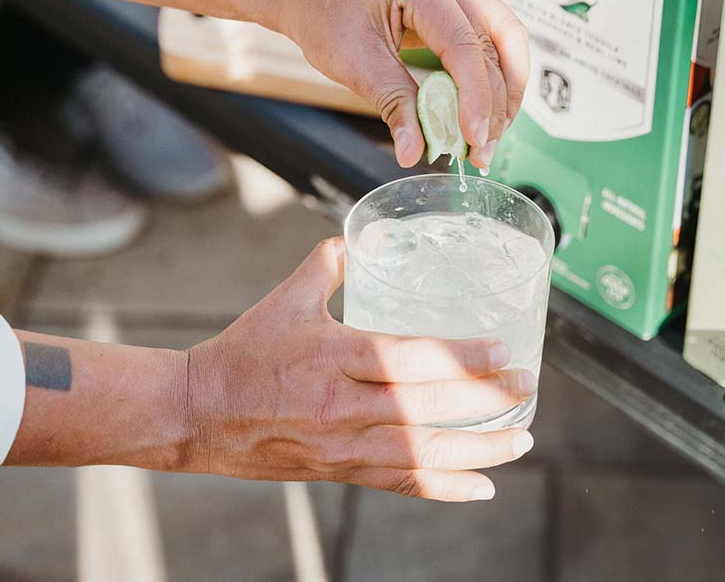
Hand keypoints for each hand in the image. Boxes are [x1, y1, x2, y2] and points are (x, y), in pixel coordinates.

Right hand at [184, 238, 536, 500]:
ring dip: (479, 450)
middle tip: (526, 388)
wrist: (197, 413)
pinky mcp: (339, 470)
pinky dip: (444, 486)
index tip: (503, 351)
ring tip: (521, 440)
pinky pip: (400, 482)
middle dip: (486, 401)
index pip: (410, 358)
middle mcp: (342, 405)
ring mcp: (342, 444)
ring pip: (423, 452)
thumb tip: (354, 238)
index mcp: (332, 355)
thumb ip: (326, 266)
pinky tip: (482, 487)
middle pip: (427, 408)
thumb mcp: (285, 300)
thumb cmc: (244, 352)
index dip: (461, 358)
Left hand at [282, 0, 529, 168]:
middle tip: (483, 149)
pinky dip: (494, 76)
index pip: (464, 43)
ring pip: (507, 38)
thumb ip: (393, 105)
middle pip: (495, 40)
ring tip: (490, 135)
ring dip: (505, 90)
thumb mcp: (354, 64)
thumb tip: (414, 151)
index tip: (474, 138)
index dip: (475, 96)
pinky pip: (493, 37)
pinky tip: (487, 111)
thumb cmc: (325, 17)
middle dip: (495, 102)